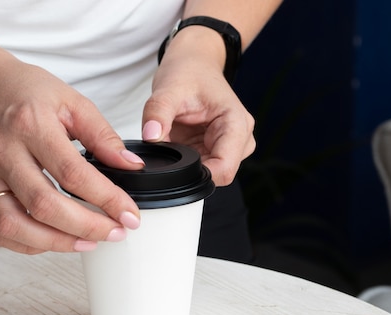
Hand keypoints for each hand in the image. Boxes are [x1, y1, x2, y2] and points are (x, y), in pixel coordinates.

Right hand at [0, 54, 143, 253]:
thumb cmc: (27, 93)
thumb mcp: (74, 103)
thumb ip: (103, 136)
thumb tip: (131, 166)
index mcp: (31, 126)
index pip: (73, 173)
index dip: (106, 199)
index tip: (129, 214)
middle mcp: (4, 153)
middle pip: (44, 205)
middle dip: (87, 226)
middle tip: (116, 232)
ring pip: (15, 225)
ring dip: (56, 242)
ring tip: (89, 241)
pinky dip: (28, 244)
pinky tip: (56, 240)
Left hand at [141, 30, 254, 185]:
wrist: (194, 63)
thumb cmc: (189, 72)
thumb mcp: (169, 89)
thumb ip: (157, 114)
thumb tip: (150, 138)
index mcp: (237, 124)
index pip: (225, 169)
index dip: (198, 175)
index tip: (174, 165)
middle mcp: (240, 138)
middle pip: (217, 174)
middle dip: (190, 167)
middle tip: (171, 143)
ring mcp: (230, 146)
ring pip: (208, 172)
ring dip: (186, 162)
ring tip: (177, 136)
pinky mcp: (217, 149)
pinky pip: (200, 166)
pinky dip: (185, 159)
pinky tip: (181, 140)